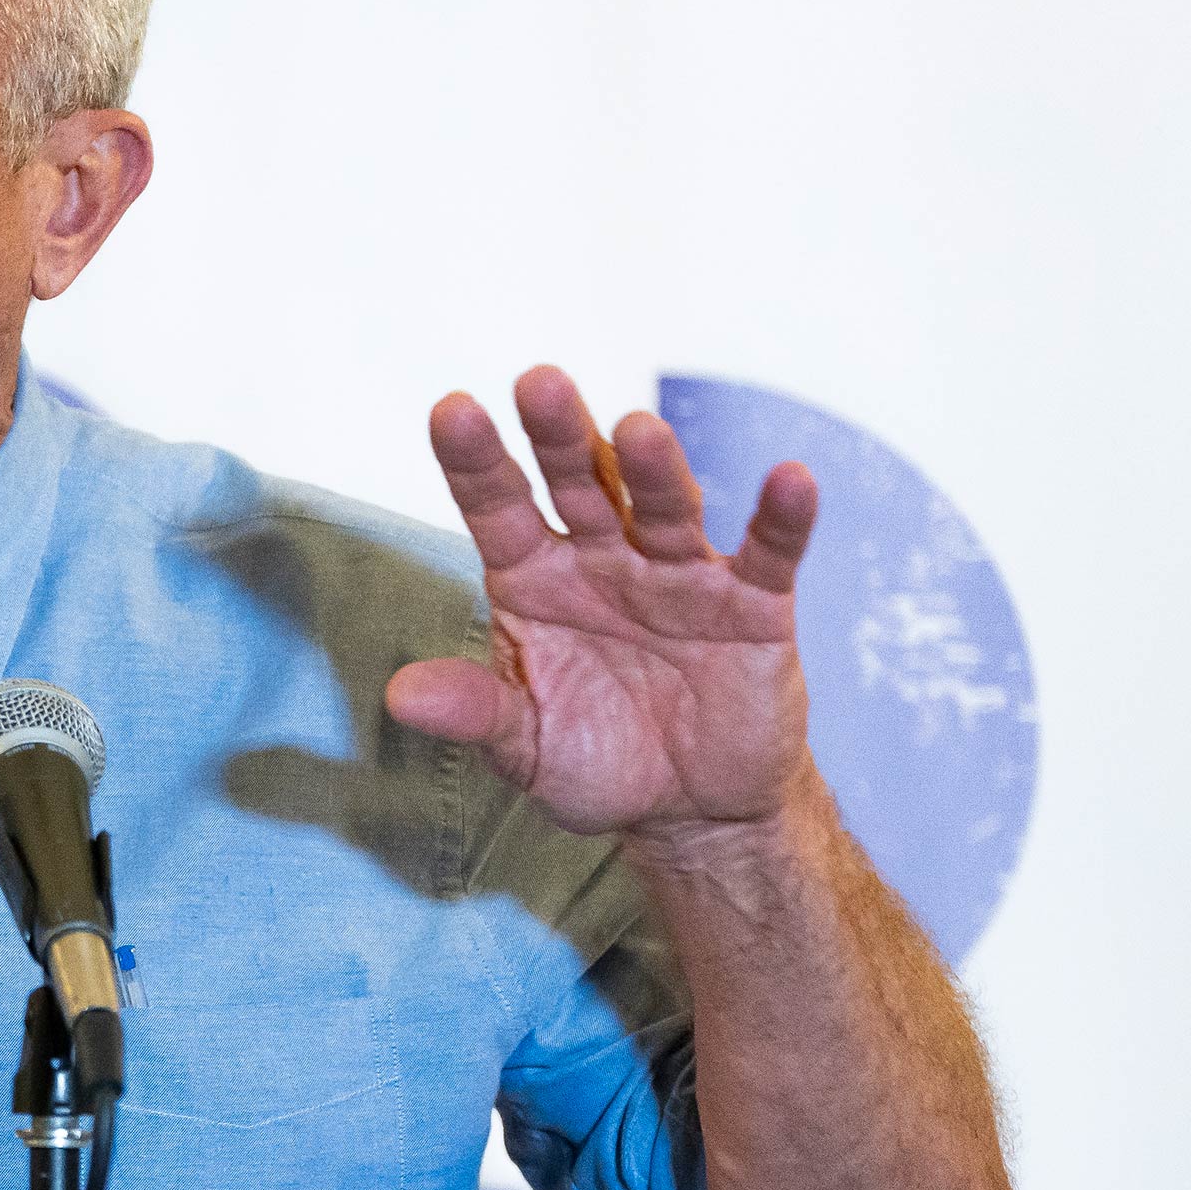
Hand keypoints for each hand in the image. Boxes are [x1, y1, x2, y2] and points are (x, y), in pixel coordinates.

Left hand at [385, 366, 819, 856]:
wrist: (690, 807)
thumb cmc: (594, 759)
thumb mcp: (523, 745)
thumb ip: (474, 713)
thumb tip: (400, 696)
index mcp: (534, 578)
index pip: (498, 507)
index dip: (474, 462)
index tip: (450, 411)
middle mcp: (603, 559)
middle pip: (580, 484)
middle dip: (560, 436)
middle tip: (538, 383)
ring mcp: (678, 575)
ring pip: (664, 508)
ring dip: (654, 469)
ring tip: (638, 429)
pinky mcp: (753, 605)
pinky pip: (770, 554)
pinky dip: (782, 519)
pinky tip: (790, 479)